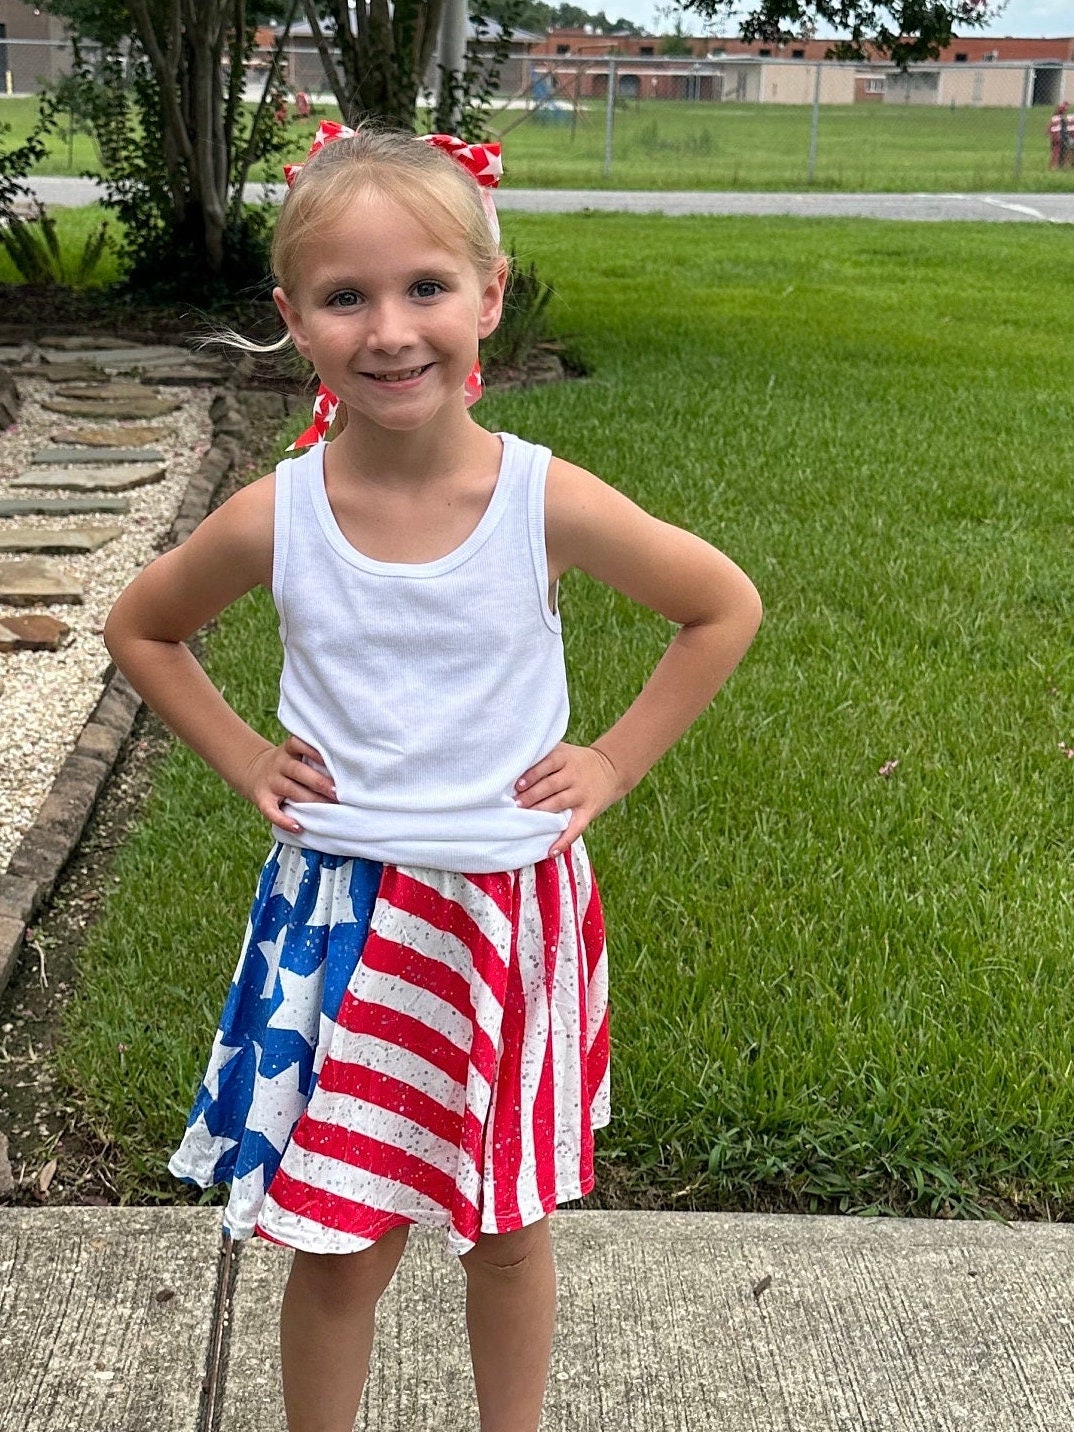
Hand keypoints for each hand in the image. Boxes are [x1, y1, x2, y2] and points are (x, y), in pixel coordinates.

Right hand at [240, 735, 336, 832]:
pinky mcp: (262, 799)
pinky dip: (283, 821)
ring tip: (327, 809)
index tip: (331, 760)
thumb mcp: (295, 754)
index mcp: (288, 751)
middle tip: (337, 793)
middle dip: (318, 782)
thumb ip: (313, 759)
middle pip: (298, 771)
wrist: (254, 770)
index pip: (298, 744)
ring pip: (290, 790)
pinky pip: (271, 811)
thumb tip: (347, 771)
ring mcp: (270, 782)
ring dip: (309, 800)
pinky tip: (297, 827)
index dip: (313, 751)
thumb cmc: (288, 765)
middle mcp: (279, 765)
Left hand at [514, 742, 625, 857]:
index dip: (531, 775)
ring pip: (559, 803)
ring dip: (541, 812)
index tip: (517, 785)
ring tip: (525, 820)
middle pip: (550, 785)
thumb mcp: (563, 752)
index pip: (546, 765)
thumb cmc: (576, 761)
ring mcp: (582, 794)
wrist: (612, 768)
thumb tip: (513, 768)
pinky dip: (564, 841)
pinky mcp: (589, 810)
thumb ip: (543, 756)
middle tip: (515, 805)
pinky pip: (576, 827)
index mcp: (564, 758)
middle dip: (531, 796)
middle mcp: (574, 775)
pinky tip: (551, 852)